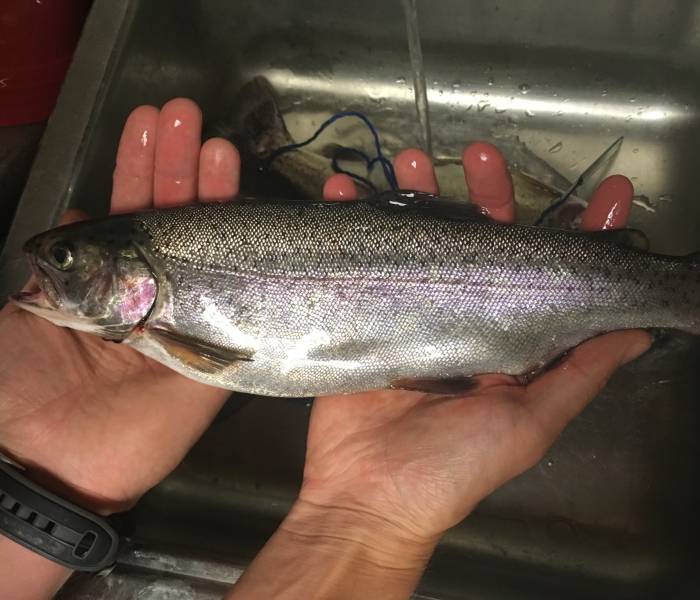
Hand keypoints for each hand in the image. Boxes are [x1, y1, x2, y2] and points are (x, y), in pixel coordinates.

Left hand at [0, 99, 239, 513]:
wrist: (40, 458)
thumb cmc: (17, 379)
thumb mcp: (28, 302)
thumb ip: (62, 255)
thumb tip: (89, 211)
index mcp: (107, 280)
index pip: (131, 212)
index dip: (140, 168)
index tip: (151, 123)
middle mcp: (153, 294)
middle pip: (176, 223)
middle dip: (180, 167)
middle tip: (188, 116)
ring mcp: (189, 324)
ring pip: (214, 256)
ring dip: (216, 202)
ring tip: (219, 148)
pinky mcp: (217, 360)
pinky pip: (244, 312)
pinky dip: (256, 270)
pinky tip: (261, 225)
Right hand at [298, 144, 650, 542]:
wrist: (368, 498)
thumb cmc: (456, 467)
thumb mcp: (529, 424)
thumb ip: (579, 376)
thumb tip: (642, 332)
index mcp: (513, 339)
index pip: (555, 274)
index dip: (585, 233)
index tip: (609, 191)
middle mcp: (468, 317)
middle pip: (485, 241)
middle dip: (488, 194)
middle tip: (481, 155)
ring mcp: (415, 311)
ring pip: (425, 238)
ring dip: (417, 194)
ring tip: (409, 159)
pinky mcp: (368, 314)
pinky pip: (363, 256)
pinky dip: (353, 220)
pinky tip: (346, 190)